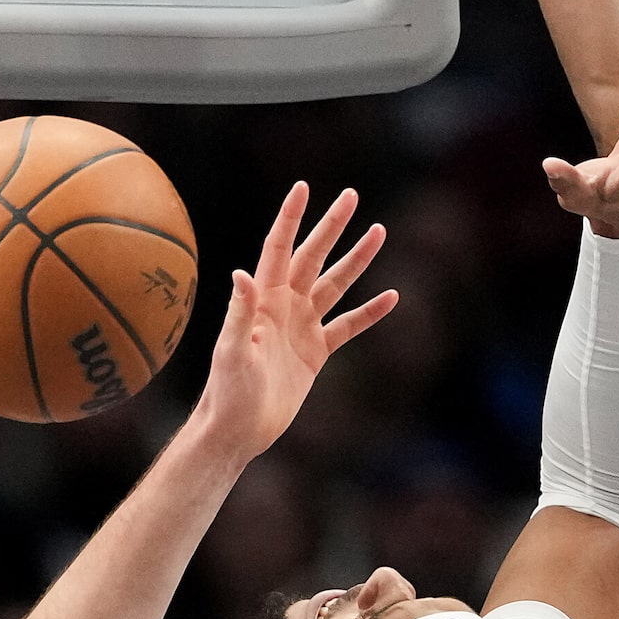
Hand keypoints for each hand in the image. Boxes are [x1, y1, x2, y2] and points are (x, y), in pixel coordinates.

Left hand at [193, 183, 397, 463]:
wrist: (238, 430)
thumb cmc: (226, 392)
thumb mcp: (231, 352)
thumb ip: (238, 314)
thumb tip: (241, 274)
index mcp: (262, 300)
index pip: (279, 248)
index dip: (291, 218)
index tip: (304, 188)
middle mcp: (283, 306)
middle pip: (313, 256)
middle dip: (332, 226)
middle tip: (352, 196)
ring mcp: (302, 327)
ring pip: (335, 284)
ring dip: (357, 260)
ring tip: (379, 232)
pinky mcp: (316, 353)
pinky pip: (348, 326)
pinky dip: (369, 313)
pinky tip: (391, 297)